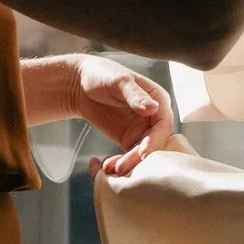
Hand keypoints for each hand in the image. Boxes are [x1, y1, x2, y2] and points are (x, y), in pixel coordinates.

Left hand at [71, 56, 176, 175]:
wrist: (80, 84)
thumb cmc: (102, 74)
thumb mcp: (118, 82)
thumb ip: (135, 95)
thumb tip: (153, 108)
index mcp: (158, 99)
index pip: (164, 124)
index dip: (154, 141)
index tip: (141, 153)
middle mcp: (154, 117)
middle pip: (154, 143)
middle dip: (138, 157)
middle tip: (121, 167)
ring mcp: (142, 129)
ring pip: (142, 152)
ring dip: (128, 163)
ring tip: (110, 169)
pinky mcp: (129, 139)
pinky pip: (129, 155)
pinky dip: (120, 163)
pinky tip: (107, 167)